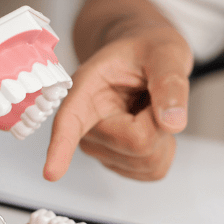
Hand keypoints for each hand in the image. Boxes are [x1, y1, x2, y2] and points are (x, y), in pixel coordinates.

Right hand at [44, 24, 192, 181]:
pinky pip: (154, 170)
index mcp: (86, 90)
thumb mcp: (165, 52)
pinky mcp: (118, 162)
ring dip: (164, 136)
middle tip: (154, 93)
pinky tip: (153, 125)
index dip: (60, 148)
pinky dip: (165, 149)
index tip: (51, 173)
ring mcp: (101, 148)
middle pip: (137, 143)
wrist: (145, 56)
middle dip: (159, 121)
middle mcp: (86, 125)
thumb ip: (169, 83)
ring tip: (150, 106)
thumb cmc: (148, 49)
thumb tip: (172, 123)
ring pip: (148, 161)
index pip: (69, 122)